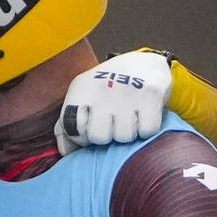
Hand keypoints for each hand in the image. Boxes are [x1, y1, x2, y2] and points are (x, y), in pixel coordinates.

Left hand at [56, 49, 172, 154]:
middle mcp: (102, 87)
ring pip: (124, 136)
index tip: (90, 129)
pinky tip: (143, 117)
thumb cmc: (108, 89)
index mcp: (81, 89)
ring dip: (128, 133)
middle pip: (99, 136)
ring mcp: (127, 90)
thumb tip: (67, 153)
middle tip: (113, 124)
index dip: (82, 137)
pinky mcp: (151, 93)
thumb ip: (65, 126)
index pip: (72, 128)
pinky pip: (147, 130)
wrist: (143, 64)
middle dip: (106, 137)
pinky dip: (147, 129)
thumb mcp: (82, 98)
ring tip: (129, 119)